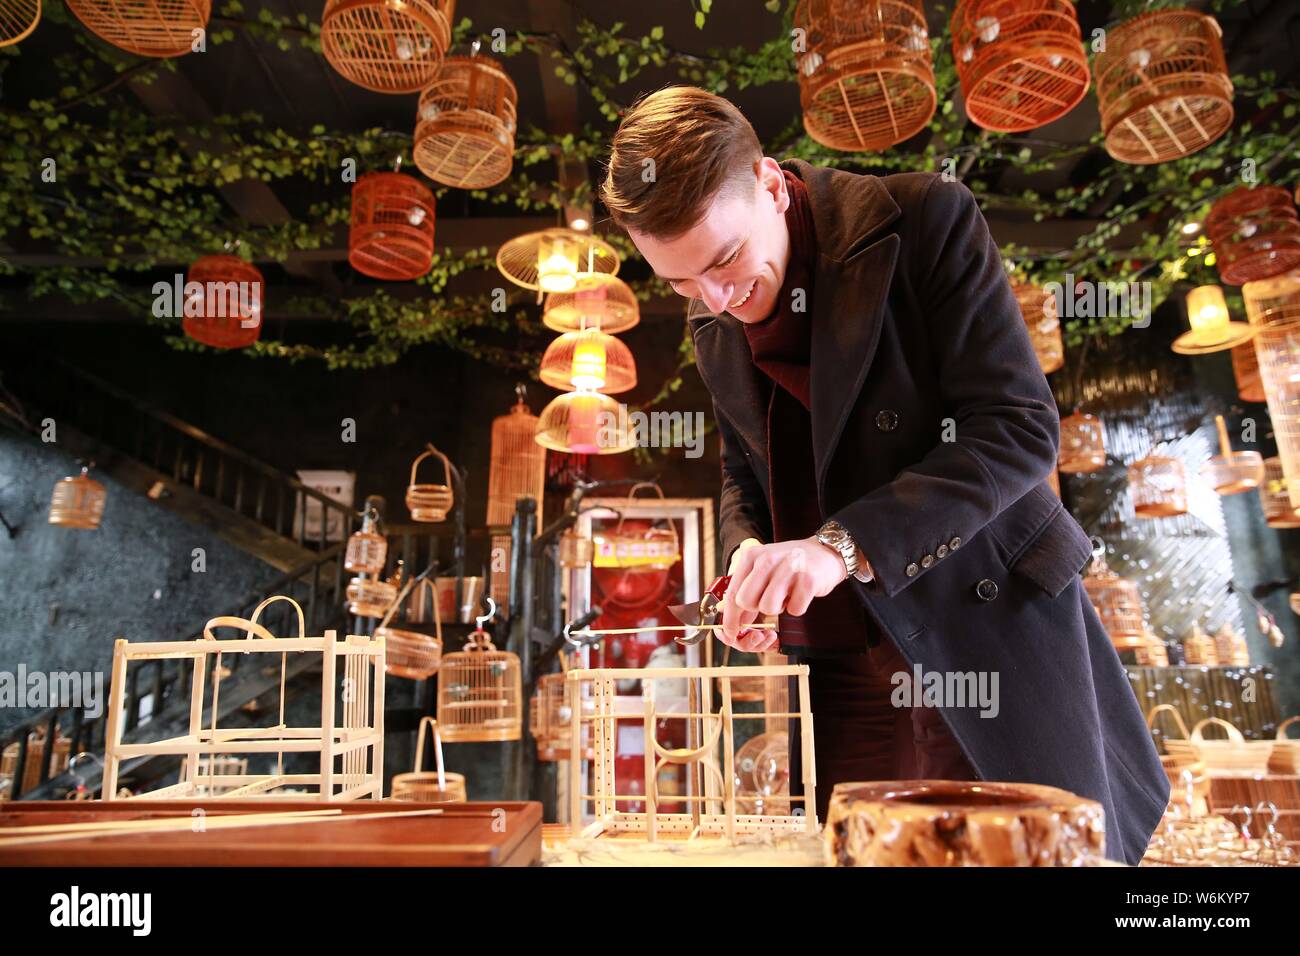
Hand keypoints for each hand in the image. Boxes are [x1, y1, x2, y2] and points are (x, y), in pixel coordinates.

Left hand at [719, 536, 847, 650]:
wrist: (825, 552)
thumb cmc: (790, 564)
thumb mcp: (763, 568)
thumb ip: (745, 588)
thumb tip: (728, 616)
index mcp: (752, 555)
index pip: (732, 592)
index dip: (729, 617)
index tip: (729, 632)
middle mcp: (767, 559)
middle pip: (746, 602)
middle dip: (756, 608)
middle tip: (770, 598)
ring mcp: (788, 569)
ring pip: (768, 608)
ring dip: (779, 607)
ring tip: (787, 593)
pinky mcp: (808, 580)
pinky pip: (794, 610)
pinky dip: (797, 607)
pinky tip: (801, 593)